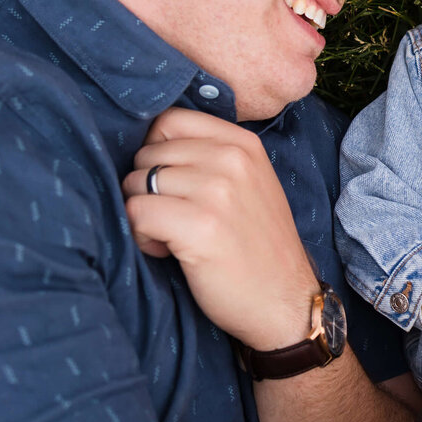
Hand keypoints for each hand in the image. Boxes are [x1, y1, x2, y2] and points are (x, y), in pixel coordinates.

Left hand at [121, 107, 314, 350]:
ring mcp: (217, 191)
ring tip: (170, 236)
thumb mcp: (249, 184)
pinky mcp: (200, 227)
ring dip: (142, 213)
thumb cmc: (257, 245)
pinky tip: (166, 251)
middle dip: (146, 186)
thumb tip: (148, 143)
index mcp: (244, 144)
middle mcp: (232, 159)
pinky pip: (136, 213)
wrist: (285, 301)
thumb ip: (211, 156)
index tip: (171, 182)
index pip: (170, 120)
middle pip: (148, 152)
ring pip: (136, 182)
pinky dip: (140, 235)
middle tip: (173, 217)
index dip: (156, 151)